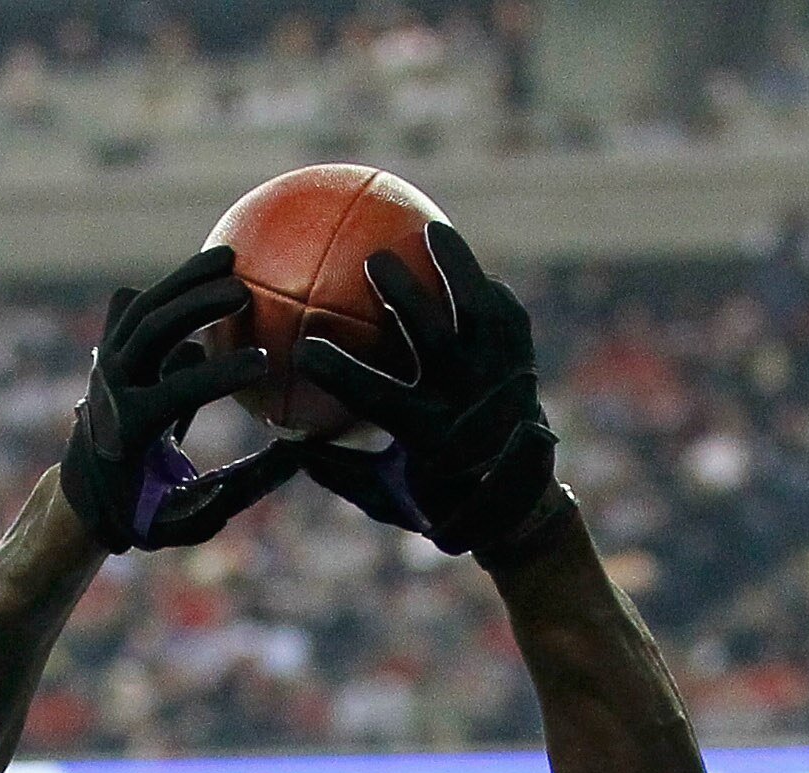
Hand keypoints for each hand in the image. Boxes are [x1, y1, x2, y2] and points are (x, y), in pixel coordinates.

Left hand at [59, 247, 302, 553]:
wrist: (85, 491)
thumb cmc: (150, 512)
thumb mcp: (192, 518)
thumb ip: (241, 489)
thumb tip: (301, 456)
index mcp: (131, 429)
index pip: (176, 391)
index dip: (219, 375)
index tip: (263, 363)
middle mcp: (112, 385)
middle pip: (154, 330)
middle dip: (198, 306)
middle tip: (246, 294)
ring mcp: (105, 359)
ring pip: (145, 305)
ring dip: (188, 278)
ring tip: (232, 258)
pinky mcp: (109, 345)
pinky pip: (137, 305)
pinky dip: (172, 285)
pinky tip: (210, 269)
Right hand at [293, 221, 562, 560]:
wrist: (516, 507)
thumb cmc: (434, 498)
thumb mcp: (386, 495)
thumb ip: (338, 470)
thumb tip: (285, 443)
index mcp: (428, 441)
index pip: (377, 400)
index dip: (340, 372)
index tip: (304, 348)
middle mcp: (467, 406)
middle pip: (435, 341)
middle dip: (405, 297)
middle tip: (374, 261)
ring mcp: (500, 381)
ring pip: (480, 313)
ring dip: (455, 268)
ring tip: (430, 230)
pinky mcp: (523, 363)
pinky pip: (505, 315)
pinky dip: (484, 287)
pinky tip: (460, 261)